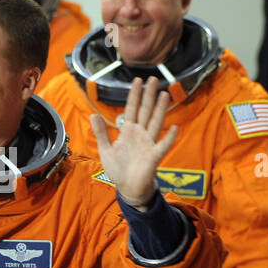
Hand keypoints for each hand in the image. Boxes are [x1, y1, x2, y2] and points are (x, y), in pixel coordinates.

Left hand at [89, 77, 178, 209]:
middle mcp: (140, 134)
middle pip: (146, 111)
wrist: (127, 188)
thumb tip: (93, 114)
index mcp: (128, 131)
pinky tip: (174, 128)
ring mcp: (148, 144)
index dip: (134, 95)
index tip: (137, 80)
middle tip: (154, 78)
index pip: (132, 109)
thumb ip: (101, 132)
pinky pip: (162, 146)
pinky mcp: (153, 157)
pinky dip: (168, 138)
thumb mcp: (105, 149)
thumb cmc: (118, 169)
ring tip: (165, 94)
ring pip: (155, 123)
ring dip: (161, 109)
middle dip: (149, 95)